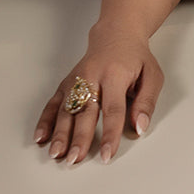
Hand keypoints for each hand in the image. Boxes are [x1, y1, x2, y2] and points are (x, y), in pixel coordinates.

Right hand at [32, 25, 163, 166]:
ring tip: (56, 154)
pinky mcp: (66, 82)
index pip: (113, 109)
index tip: (107, 155)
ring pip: (66, 109)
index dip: (110, 134)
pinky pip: (53, 102)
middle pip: (85, 111)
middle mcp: (92, 77)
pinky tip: (41, 137)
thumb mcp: (152, 75)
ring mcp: (76, 79)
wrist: (116, 33)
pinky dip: (45, 120)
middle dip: (79, 138)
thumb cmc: (135, 57)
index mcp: (115, 75)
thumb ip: (147, 102)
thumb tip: (140, 127)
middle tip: (74, 160)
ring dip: (60, 133)